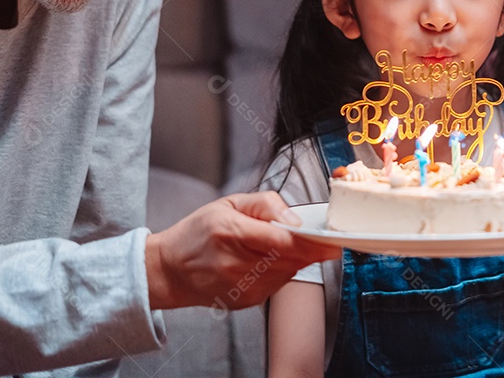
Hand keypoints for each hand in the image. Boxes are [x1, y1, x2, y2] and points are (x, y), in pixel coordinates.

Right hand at [145, 192, 340, 310]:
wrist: (170, 269)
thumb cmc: (199, 232)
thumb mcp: (229, 203)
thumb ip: (266, 204)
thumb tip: (293, 218)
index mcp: (231, 232)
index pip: (282, 241)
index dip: (311, 242)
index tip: (333, 241)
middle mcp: (235, 263)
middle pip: (290, 259)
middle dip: (309, 249)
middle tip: (319, 239)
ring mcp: (240, 286)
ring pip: (287, 272)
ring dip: (294, 259)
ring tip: (279, 246)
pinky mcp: (245, 301)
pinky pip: (277, 284)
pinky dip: (280, 271)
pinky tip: (266, 261)